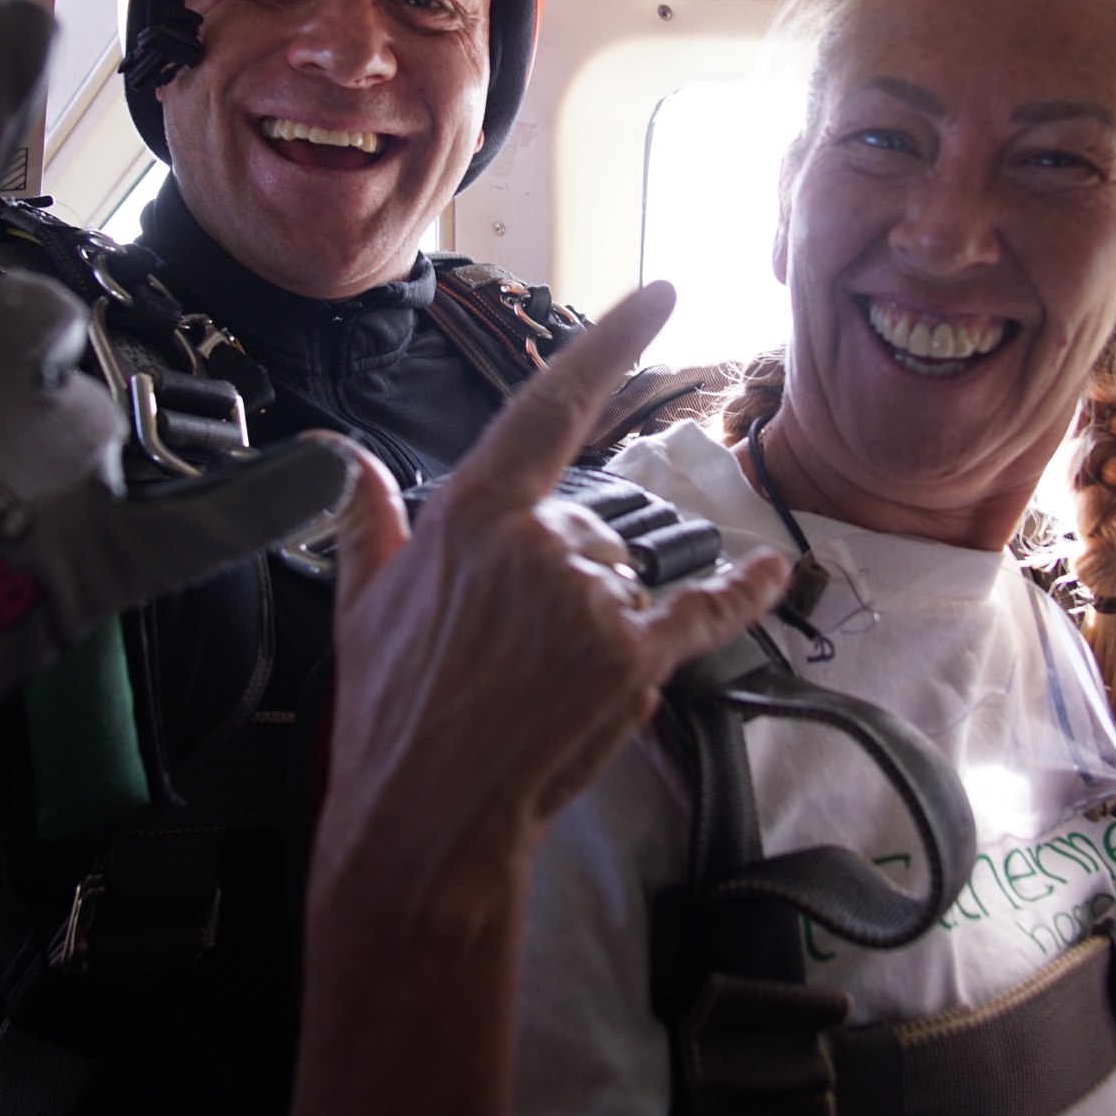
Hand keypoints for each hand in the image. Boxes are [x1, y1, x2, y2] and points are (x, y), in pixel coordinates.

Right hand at [315, 282, 790, 900]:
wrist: (422, 820)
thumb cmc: (386, 715)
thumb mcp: (359, 604)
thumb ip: (366, 517)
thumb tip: (340, 456)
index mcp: (470, 514)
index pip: (550, 406)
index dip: (608, 345)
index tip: (659, 296)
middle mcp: (538, 544)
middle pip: (583, 525)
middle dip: (557, 576)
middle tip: (501, 650)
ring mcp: (591, 601)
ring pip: (621, 579)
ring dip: (596, 619)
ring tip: (534, 683)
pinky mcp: (633, 659)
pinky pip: (701, 612)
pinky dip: (741, 595)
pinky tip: (774, 573)